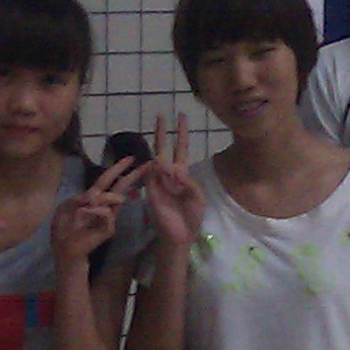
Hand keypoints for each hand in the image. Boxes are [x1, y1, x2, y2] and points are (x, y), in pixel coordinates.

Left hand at [52, 156, 141, 267]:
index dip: (118, 169)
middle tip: (146, 164)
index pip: (108, 181)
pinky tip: (84, 213)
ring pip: (115, 198)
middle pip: (121, 187)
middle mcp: (105, 207)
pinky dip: (94, 210)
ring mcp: (109, 218)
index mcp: (94, 200)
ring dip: (101, 198)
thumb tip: (93, 194)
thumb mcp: (65, 208)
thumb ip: (77, 198)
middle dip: (132, 175)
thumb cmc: (64, 231)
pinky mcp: (109, 229)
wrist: (65, 251)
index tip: (130, 158)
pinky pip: (106, 212)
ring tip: (84, 207)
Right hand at [140, 114, 202, 249]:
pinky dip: (158, 171)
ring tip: (170, 165)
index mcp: (182, 174)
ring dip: (162, 155)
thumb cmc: (191, 217)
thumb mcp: (198, 197)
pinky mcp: (151, 191)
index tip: (182, 116)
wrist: (180, 236)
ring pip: (157, 160)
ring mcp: (158, 181)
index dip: (181, 133)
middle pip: (164, 148)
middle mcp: (169, 174)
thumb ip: (189, 182)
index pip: (181, 148)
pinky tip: (163, 172)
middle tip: (161, 114)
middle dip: (163, 131)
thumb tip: (174, 171)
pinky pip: (151, 176)